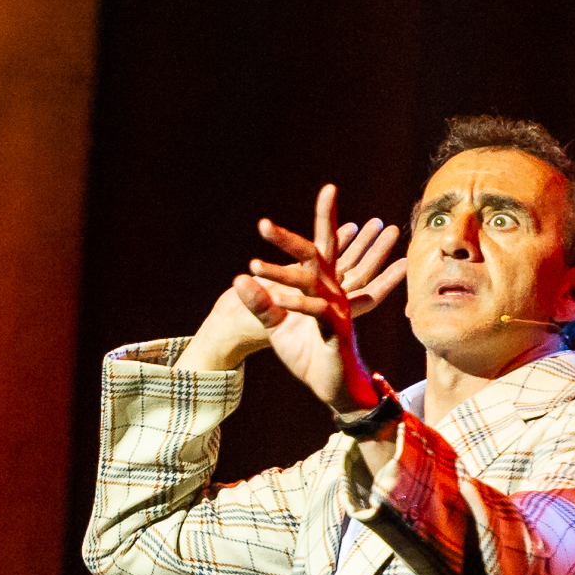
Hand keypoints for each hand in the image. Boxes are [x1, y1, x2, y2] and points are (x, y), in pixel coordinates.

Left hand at [235, 184, 399, 410]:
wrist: (333, 386)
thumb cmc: (308, 350)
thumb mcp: (277, 325)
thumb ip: (260, 303)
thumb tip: (238, 278)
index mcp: (320, 285)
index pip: (320, 246)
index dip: (326, 217)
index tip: (329, 188)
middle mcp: (331, 290)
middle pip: (313, 256)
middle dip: (288, 239)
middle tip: (263, 224)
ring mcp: (335, 309)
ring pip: (310, 282)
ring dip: (282, 273)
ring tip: (254, 265)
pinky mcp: (336, 330)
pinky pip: (316, 312)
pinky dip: (296, 305)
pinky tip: (278, 300)